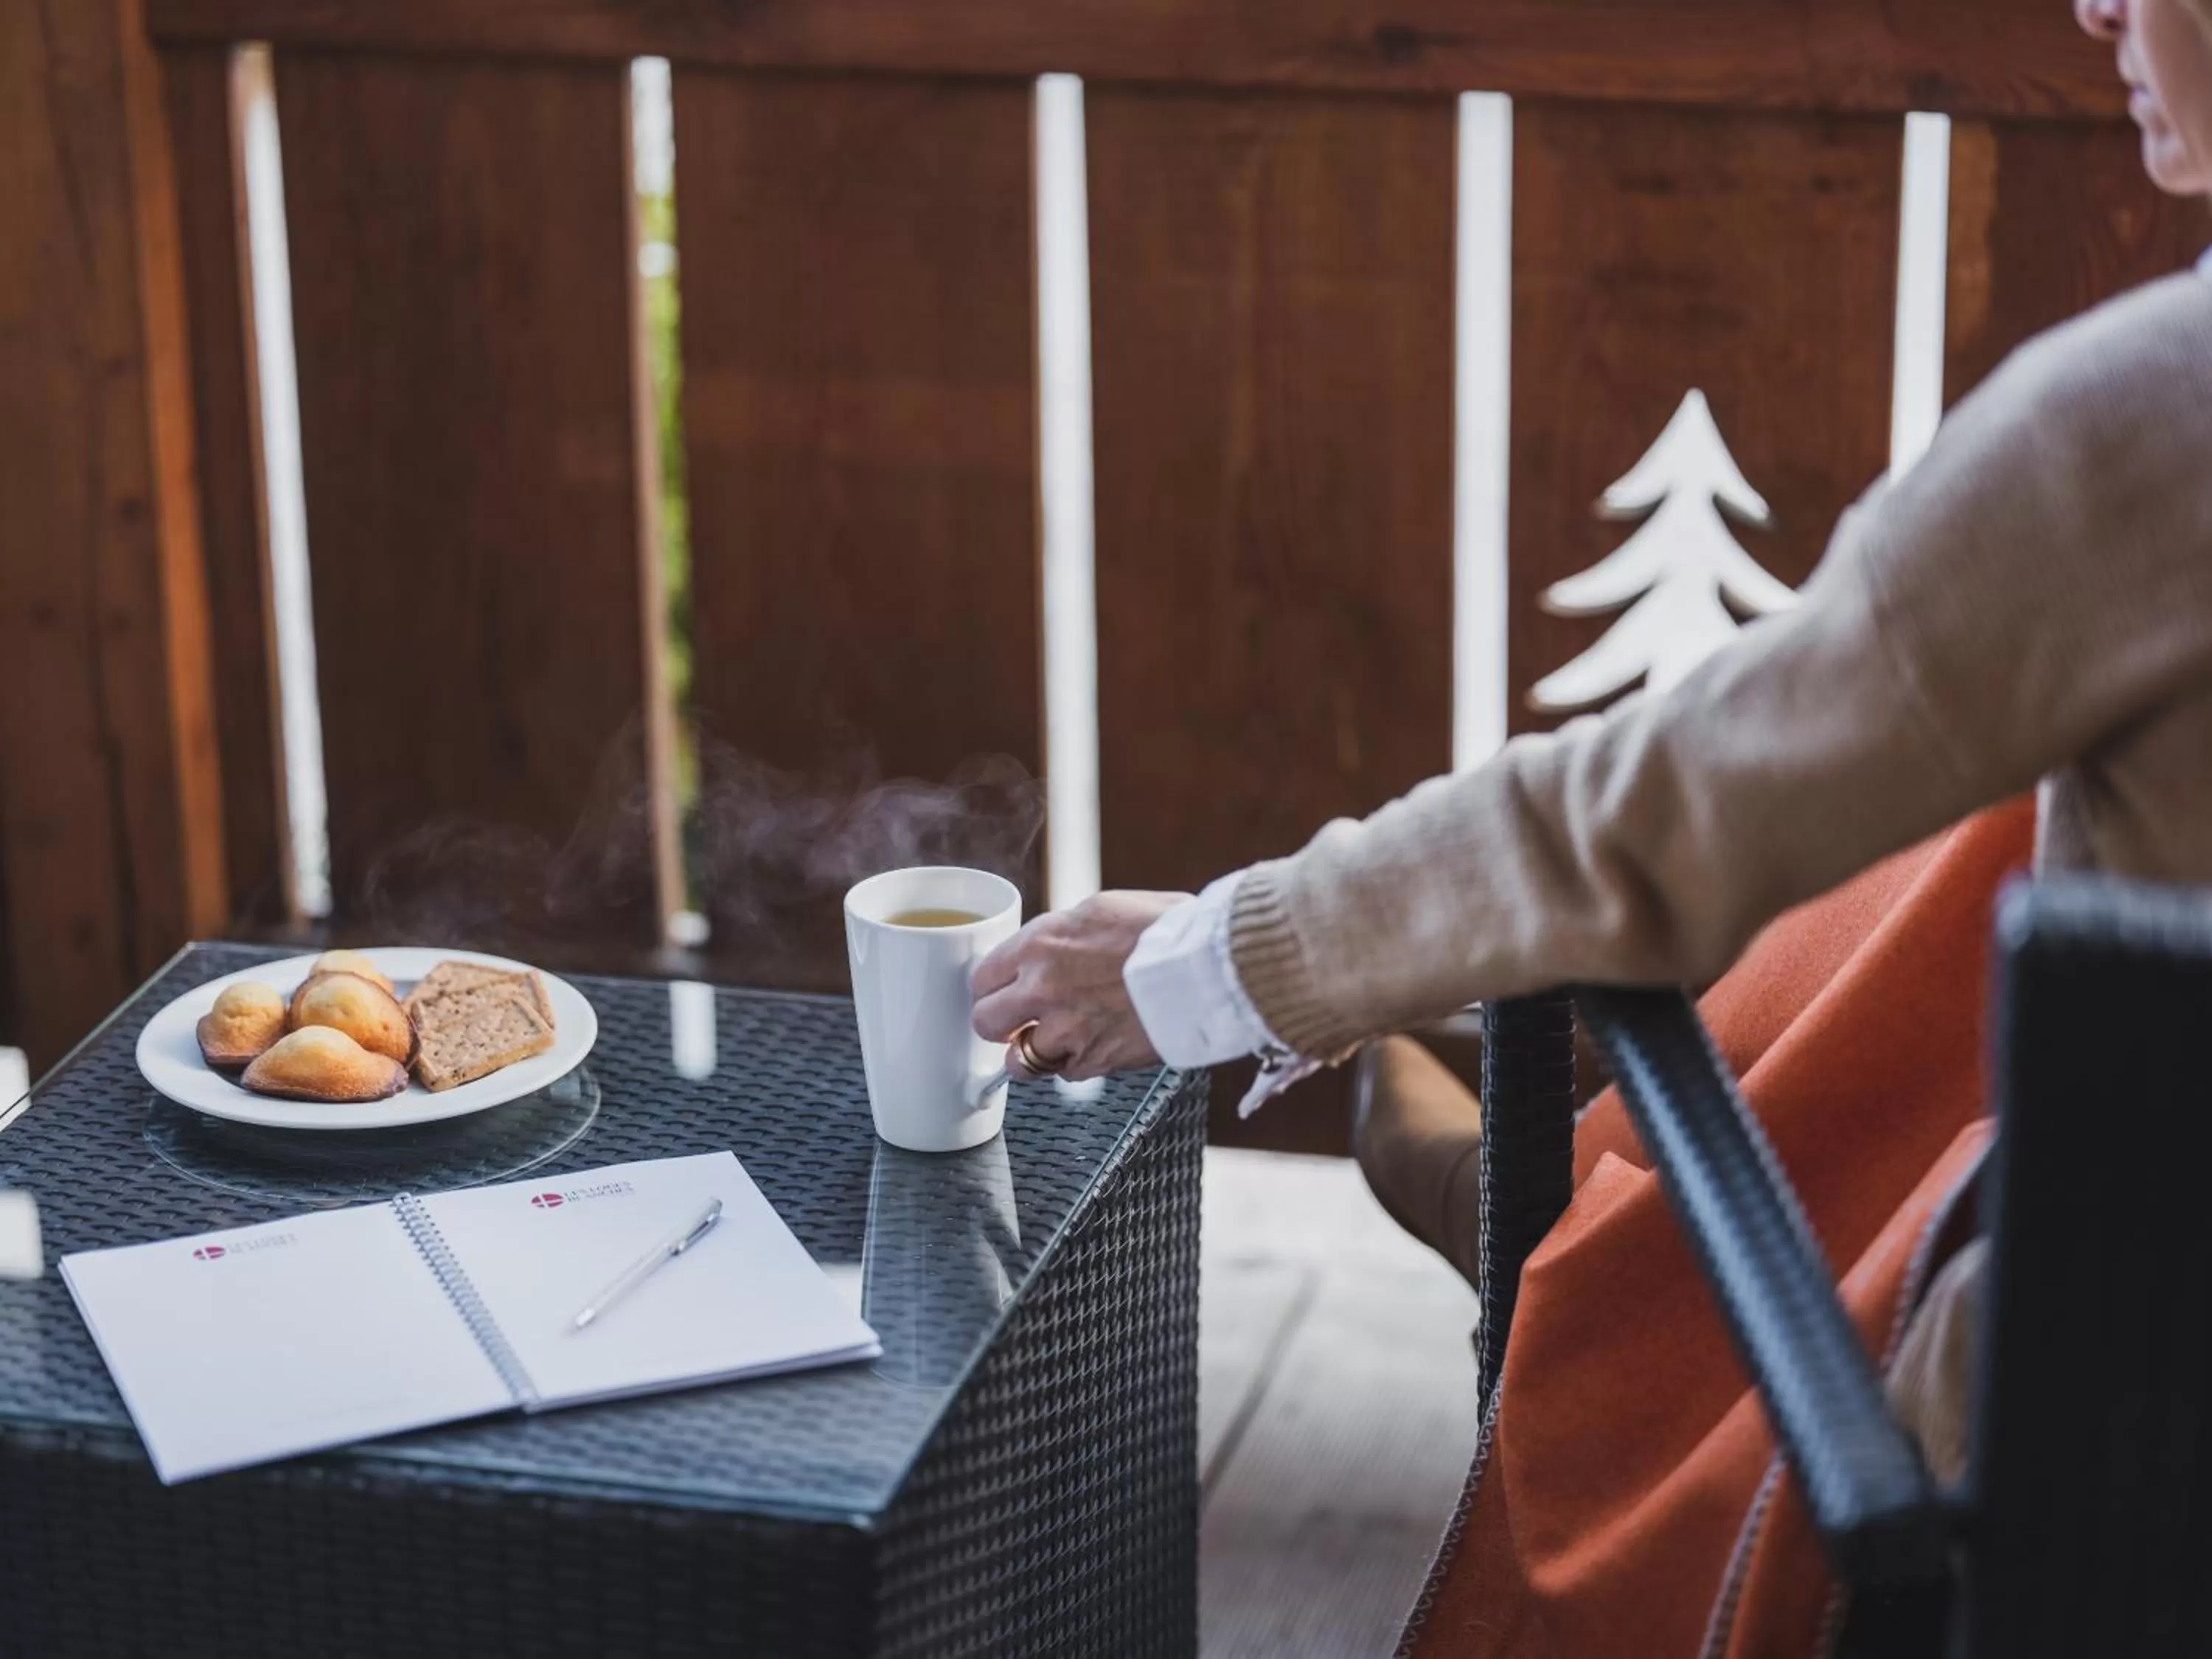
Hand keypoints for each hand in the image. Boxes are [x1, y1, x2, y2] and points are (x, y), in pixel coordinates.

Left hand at [971, 891, 1190, 1080]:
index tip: (999, 993)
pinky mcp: (1095, 1061)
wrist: (1209, 965)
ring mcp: (1066, 1029)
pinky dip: (1077, 1064)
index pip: (982, 976)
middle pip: (985, 1022)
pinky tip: (1096, 1045)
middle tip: (1016, 1021)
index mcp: (1041, 943)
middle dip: (998, 1024)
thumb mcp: (1101, 910)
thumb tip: (1047, 948)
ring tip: (1056, 1042)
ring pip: (1020, 1060)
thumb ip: (1062, 935)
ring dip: (1034, 1053)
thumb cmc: (1167, 929)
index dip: (990, 988)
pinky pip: (1067, 1073)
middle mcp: (1043, 987)